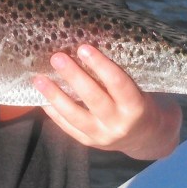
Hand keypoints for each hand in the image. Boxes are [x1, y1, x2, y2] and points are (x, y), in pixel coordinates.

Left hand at [33, 44, 180, 159]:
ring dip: (55, 96)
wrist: (148, 137)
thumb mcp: (141, 89)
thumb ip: (121, 73)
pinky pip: (68, 127)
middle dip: (74, 76)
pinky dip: (53, 111)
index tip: (84, 48)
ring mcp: (102, 136)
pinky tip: (41, 98)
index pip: (118, 83)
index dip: (100, 65)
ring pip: (75, 115)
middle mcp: (119, 123)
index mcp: (136, 107)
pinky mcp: (89, 142)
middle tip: (57, 57)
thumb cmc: (143, 103)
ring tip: (38, 79)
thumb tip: (90, 45)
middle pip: (93, 98)